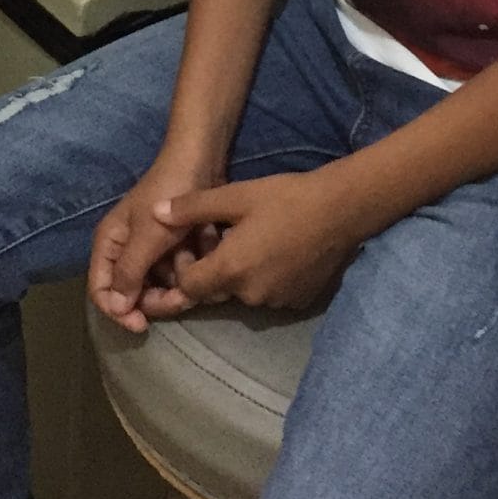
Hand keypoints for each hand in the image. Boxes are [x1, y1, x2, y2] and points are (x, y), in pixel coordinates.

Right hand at [89, 149, 225, 335]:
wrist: (200, 161)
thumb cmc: (167, 194)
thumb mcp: (147, 236)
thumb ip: (130, 272)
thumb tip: (118, 309)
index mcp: (109, 245)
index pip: (101, 291)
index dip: (118, 312)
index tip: (143, 325)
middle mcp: (126, 250)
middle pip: (135, 293)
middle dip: (159, 298)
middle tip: (184, 297)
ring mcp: (151, 249)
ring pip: (161, 285)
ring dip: (180, 281)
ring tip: (198, 264)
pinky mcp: (174, 246)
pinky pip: (179, 271)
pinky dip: (192, 265)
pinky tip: (204, 250)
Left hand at [154, 171, 364, 311]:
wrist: (342, 210)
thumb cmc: (286, 198)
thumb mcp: (236, 196)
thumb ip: (192, 208)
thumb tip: (155, 212)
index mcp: (230, 270)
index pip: (188, 286)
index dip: (185, 268)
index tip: (195, 245)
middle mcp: (250, 295)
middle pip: (215, 291)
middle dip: (212, 270)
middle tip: (222, 239)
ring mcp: (276, 302)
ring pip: (243, 293)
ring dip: (240, 275)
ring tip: (253, 242)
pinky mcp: (298, 302)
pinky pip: (270, 294)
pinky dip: (266, 279)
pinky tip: (277, 252)